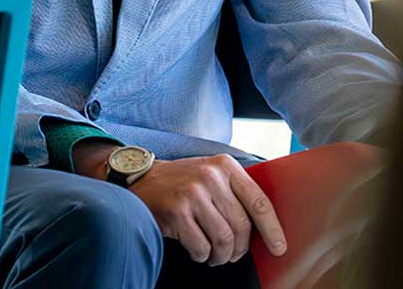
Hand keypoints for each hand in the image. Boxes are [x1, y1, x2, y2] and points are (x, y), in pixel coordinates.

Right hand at [131, 154, 286, 266]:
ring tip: (214, 254)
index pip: (258, 201)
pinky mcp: (177, 210)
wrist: (143, 181)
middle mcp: (210, 176)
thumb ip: (236, 192)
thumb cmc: (184, 183)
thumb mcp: (212, 176)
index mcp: (225, 166)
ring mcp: (193, 192)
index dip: (272, 229)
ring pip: (223, 240)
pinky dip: (201, 255)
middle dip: (239, 249)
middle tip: (231, 254)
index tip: (279, 248)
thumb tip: (266, 228)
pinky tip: (195, 247)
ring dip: (220, 256)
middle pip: (241, 226)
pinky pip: (201, 247)